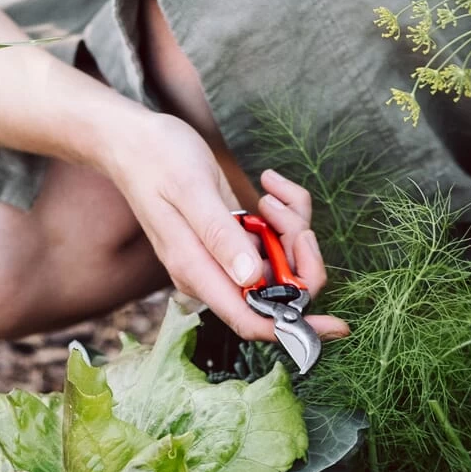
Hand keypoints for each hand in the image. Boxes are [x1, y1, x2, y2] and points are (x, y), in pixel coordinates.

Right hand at [104, 114, 347, 343]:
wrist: (135, 142)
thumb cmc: (157, 160)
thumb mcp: (191, 191)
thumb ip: (220, 236)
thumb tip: (251, 279)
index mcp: (198, 272)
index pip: (252, 320)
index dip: (295, 329)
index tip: (336, 325)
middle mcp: (214, 274)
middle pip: (279, 293)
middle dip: (301, 260)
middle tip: (295, 223)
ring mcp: (226, 258)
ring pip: (282, 263)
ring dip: (292, 229)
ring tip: (271, 195)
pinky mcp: (236, 240)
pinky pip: (276, 240)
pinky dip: (285, 214)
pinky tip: (268, 188)